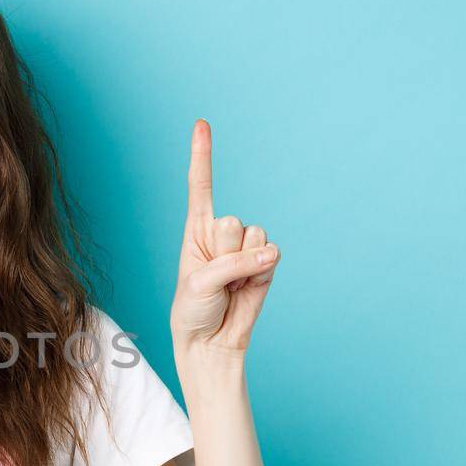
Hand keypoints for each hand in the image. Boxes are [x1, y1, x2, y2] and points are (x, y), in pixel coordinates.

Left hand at [169, 119, 279, 363]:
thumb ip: (232, 264)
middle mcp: (222, 234)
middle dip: (224, 252)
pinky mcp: (267, 264)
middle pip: (232, 222)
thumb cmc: (194, 311)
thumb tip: (271, 253)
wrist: (211, 342)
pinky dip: (260, 272)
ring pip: (254, 238)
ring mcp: (246, 248)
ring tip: (230, 284)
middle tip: (215, 277)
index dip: (202, 154)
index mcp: (196, 230)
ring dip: (242, 265)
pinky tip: (248, 288)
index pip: (200, 186)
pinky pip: (271, 253)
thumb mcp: (200, 284)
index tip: (202, 123)